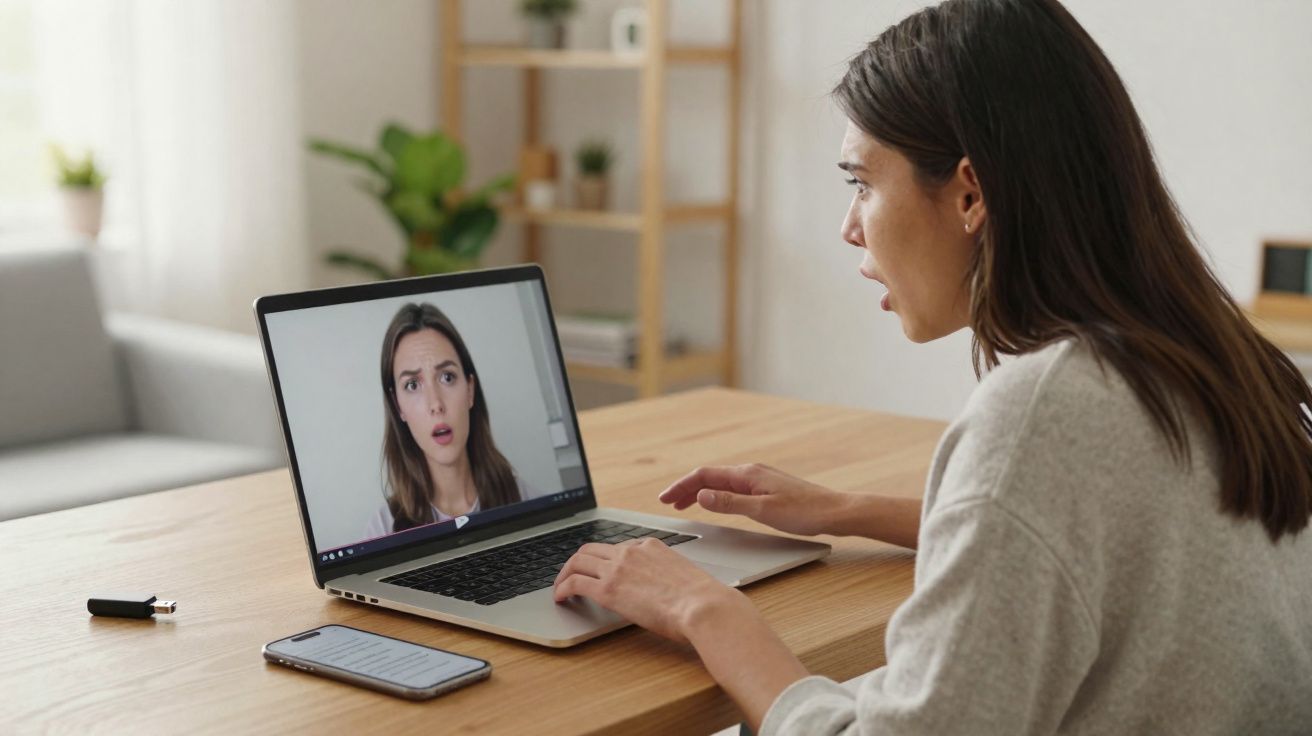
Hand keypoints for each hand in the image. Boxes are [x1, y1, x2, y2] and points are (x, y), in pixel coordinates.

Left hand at [552, 538, 748, 643]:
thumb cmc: (701, 599)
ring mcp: (617, 568)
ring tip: (560, 587)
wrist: (703, 606)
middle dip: (577, 561)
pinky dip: (562, 588)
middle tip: (571, 575)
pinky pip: (574, 582)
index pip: (617, 547)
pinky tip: (561, 598)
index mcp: (650, 546)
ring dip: (564, 573)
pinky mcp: (608, 589)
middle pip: (591, 549)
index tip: (600, 570)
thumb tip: (661, 590)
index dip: (604, 560)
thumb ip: (664, 575)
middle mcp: (630, 551)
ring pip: (577, 561)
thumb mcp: (681, 576)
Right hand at [658, 463, 846, 536]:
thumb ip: (730, 503)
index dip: (682, 486)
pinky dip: (716, 495)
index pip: (705, 475)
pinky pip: (732, 488)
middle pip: (710, 477)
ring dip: (700, 492)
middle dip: (686, 488)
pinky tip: (714, 503)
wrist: (835, 512)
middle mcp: (751, 473)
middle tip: (668, 502)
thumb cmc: (804, 512)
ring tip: (684, 504)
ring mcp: (759, 480)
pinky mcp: (766, 489)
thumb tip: (702, 496)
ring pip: (720, 483)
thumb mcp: (762, 511)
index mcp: (747, 475)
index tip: (665, 498)